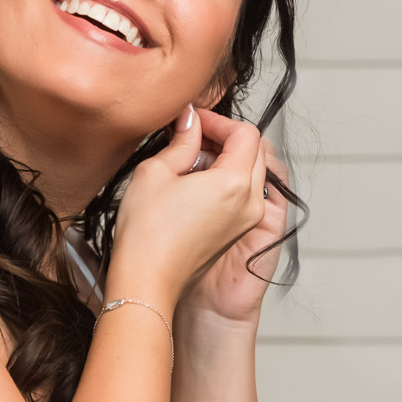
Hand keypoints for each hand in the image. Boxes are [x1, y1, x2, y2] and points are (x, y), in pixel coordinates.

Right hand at [107, 106, 267, 306]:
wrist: (147, 281)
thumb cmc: (147, 234)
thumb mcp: (156, 171)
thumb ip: (181, 140)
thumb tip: (189, 121)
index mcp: (235, 184)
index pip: (246, 133)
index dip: (219, 120)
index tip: (193, 122)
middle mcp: (250, 202)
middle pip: (254, 152)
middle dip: (225, 138)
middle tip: (191, 137)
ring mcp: (246, 220)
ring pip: (250, 173)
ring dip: (225, 159)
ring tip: (188, 162)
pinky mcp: (237, 232)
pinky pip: (242, 195)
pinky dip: (225, 181)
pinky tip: (192, 184)